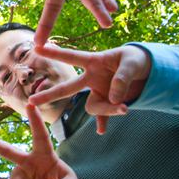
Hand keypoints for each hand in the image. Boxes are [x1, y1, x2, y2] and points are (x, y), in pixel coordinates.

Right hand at [29, 44, 150, 133]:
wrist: (147, 72)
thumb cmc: (136, 61)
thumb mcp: (132, 63)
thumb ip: (122, 78)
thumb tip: (114, 99)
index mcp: (95, 62)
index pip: (72, 57)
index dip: (56, 53)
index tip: (38, 47)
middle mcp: (91, 78)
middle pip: (67, 88)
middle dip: (50, 94)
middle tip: (32, 101)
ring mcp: (98, 92)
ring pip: (93, 106)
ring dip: (107, 110)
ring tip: (126, 109)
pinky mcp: (108, 103)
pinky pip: (102, 116)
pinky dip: (103, 123)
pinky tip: (102, 132)